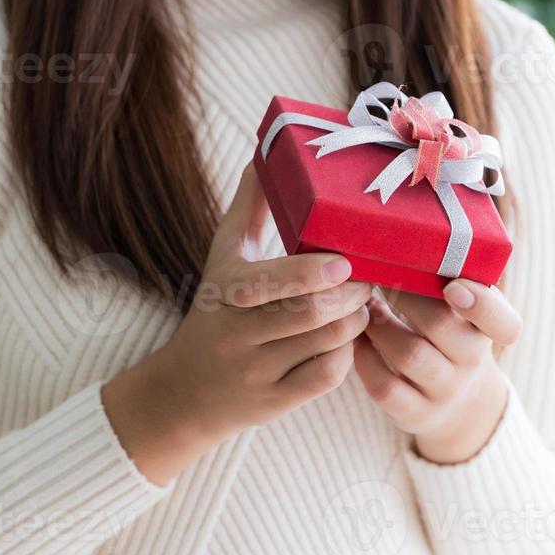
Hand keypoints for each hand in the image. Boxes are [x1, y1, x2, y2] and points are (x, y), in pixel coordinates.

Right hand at [104, 164, 370, 483]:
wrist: (184, 391)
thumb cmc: (216, 311)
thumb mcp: (222, 259)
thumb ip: (247, 208)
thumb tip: (266, 152)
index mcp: (226, 290)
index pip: (273, 282)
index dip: (314, 273)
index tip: (344, 261)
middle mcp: (237, 333)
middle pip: (310, 314)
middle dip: (352, 296)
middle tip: (370, 279)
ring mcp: (257, 371)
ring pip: (325, 345)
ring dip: (355, 322)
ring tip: (363, 305)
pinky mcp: (275, 402)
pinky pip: (325, 377)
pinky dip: (346, 356)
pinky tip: (348, 339)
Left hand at [354, 279, 521, 464]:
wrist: (459, 407)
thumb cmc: (453, 339)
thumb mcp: (466, 316)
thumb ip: (454, 279)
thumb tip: (411, 229)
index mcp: (488, 331)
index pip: (505, 324)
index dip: (482, 304)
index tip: (453, 285)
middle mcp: (471, 363)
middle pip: (442, 327)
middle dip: (406, 297)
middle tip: (384, 277)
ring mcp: (445, 392)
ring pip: (408, 355)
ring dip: (378, 324)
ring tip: (364, 306)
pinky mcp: (415, 414)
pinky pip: (384, 386)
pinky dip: (363, 357)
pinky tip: (356, 338)